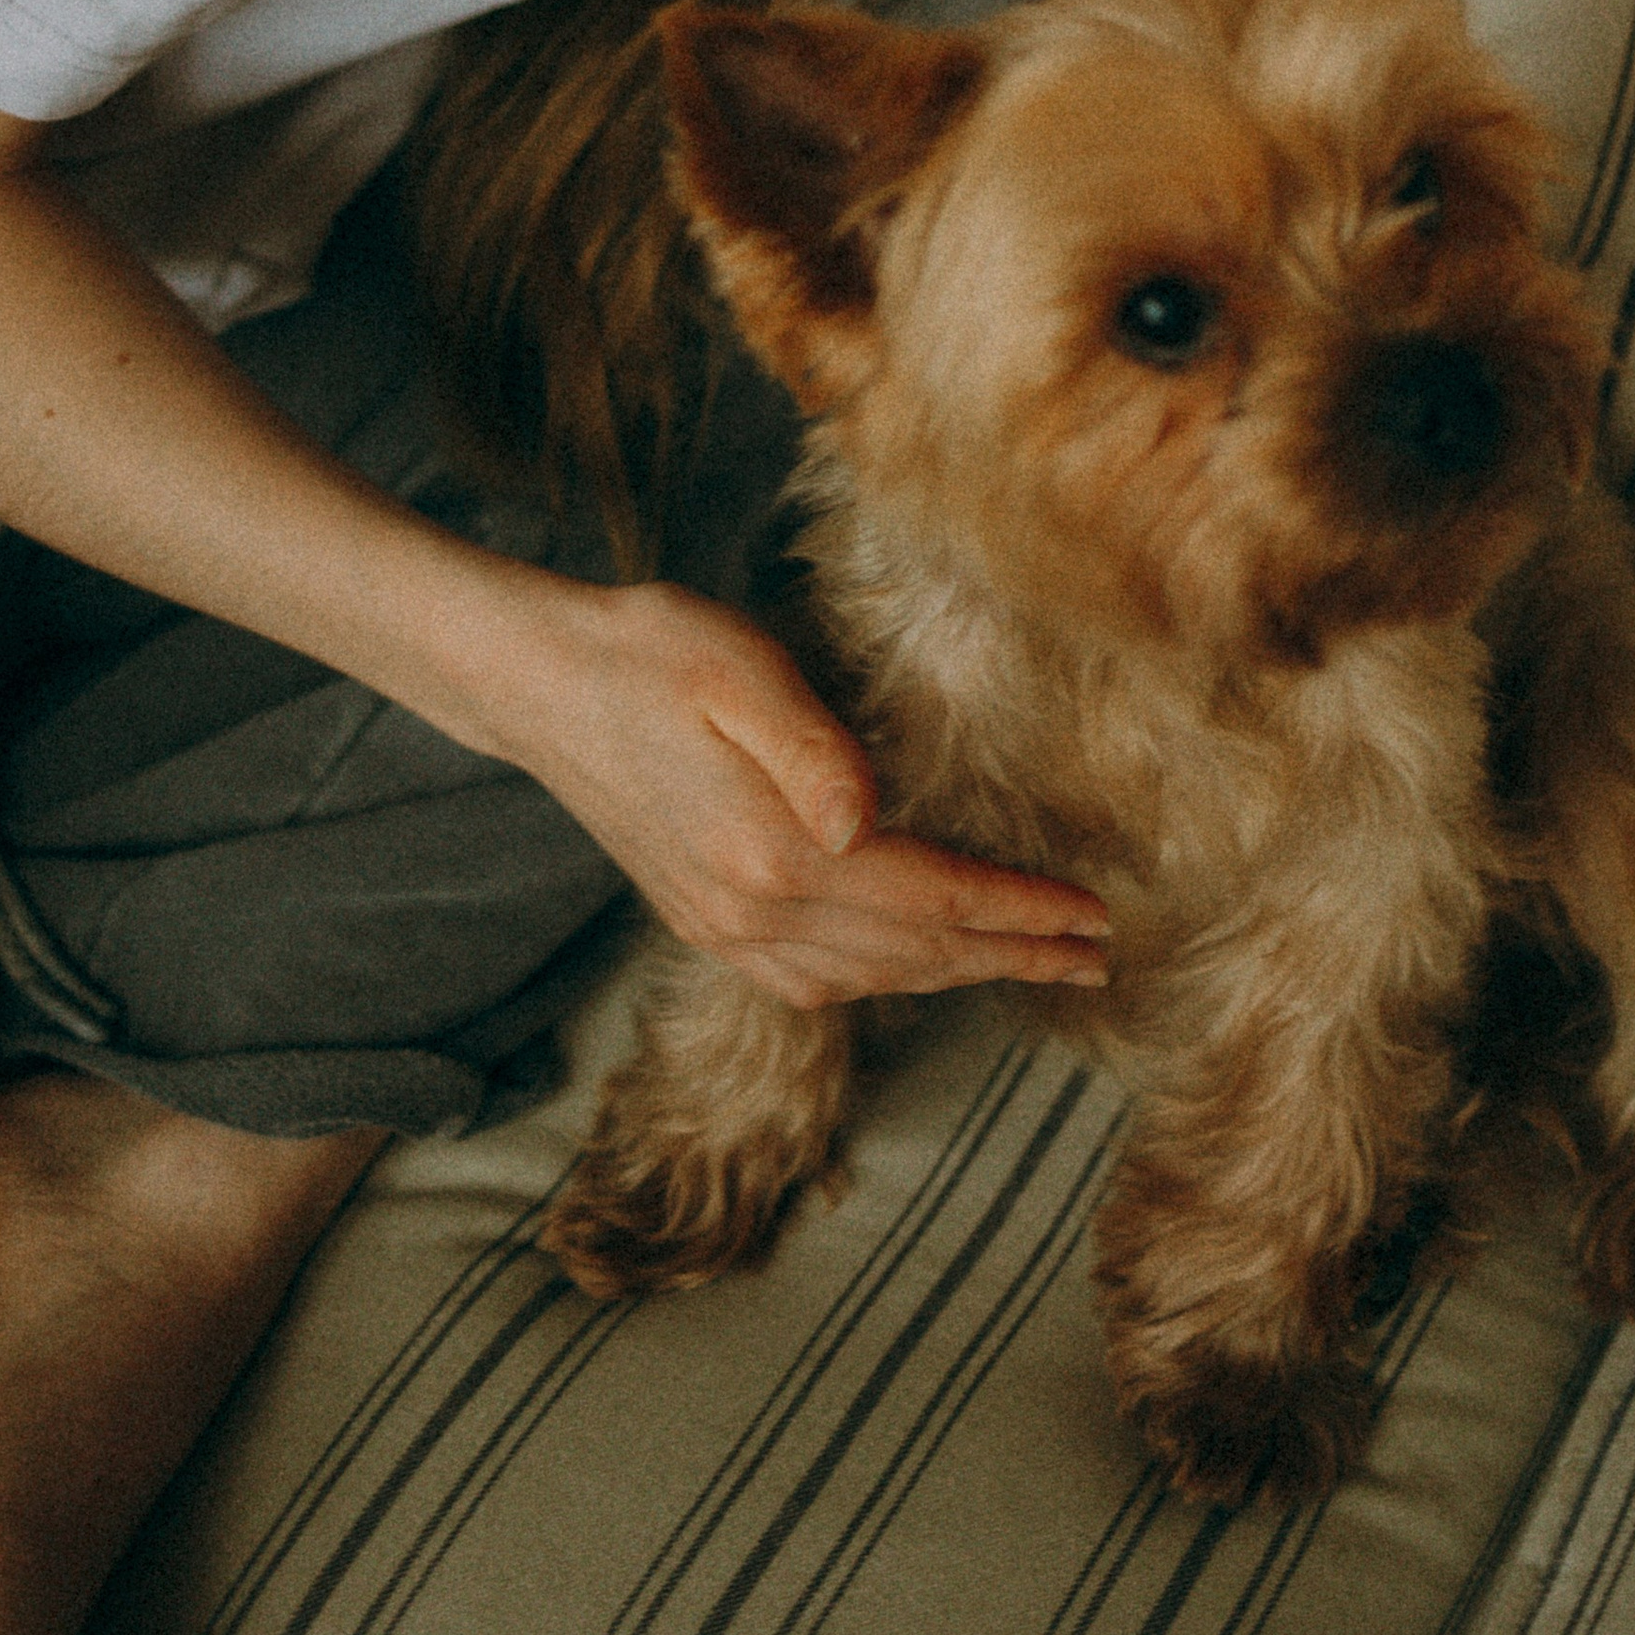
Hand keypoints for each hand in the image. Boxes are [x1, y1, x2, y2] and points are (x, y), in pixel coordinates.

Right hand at [483, 572, 1112, 1010]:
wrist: (537, 683)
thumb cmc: (648, 651)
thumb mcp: (736, 668)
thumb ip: (810, 748)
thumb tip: (868, 822)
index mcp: (774, 851)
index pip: (932, 900)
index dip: (1021, 913)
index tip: (1096, 919)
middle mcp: (750, 911)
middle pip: (914, 954)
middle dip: (1012, 957)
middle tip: (1094, 960)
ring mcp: (722, 927)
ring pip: (869, 978)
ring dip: (956, 974)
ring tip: (1026, 961)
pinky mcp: (701, 920)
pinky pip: (812, 982)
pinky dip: (882, 982)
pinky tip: (909, 966)